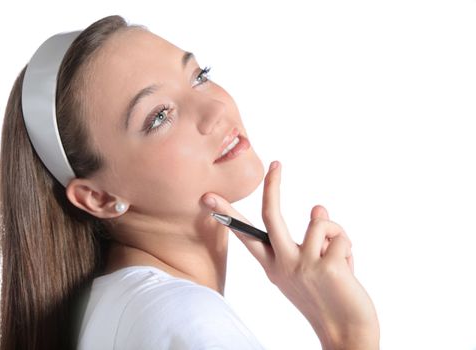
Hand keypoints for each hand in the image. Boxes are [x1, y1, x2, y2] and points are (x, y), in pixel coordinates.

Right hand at [202, 161, 379, 349]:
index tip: (209, 198)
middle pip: (271, 214)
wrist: (346, 333)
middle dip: (273, 185)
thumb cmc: (326, 300)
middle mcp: (282, 264)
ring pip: (318, 221)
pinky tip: (348, 269)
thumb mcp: (309, 269)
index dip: (228, 214)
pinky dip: (348, 248)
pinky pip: (340, 236)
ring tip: (339, 258)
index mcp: (273, 267)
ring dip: (335, 234)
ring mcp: (302, 265)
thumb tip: (317, 207)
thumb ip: (308, 240)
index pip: (246, 235)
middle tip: (276, 165)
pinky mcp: (326, 266)